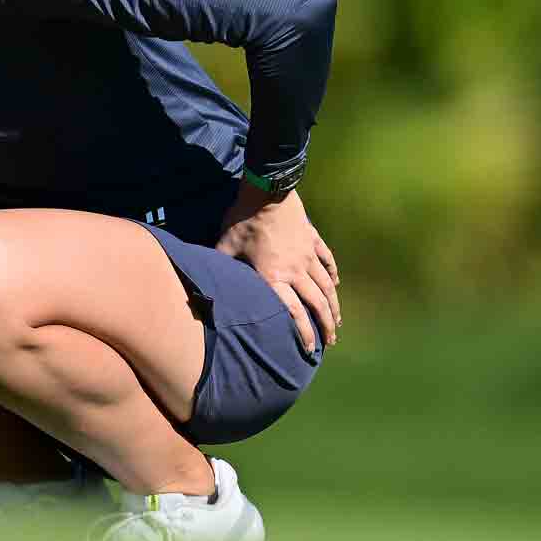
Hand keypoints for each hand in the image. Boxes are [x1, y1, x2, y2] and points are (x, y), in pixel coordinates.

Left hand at [214, 187, 340, 353]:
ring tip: (338, 321)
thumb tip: (202, 280)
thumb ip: (220, 265)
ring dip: (334, 305)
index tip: (309, 349)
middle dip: (325, 325)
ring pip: (327, 285)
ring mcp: (307, 255)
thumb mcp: (225, 245)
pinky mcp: (312, 239)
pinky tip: (336, 283)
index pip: (293, 312)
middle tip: (331, 341)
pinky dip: (333, 273)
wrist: (267, 191)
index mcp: (273, 276)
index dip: (303, 333)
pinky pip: (327, 260)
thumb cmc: (242, 219)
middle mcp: (295, 270)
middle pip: (316, 303)